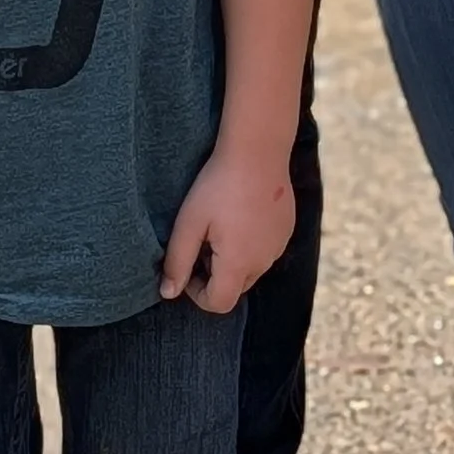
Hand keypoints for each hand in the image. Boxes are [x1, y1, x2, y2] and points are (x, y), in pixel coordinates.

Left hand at [160, 144, 296, 312]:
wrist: (258, 149)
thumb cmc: (218, 185)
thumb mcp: (189, 222)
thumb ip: (177, 262)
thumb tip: (168, 294)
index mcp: (238, 263)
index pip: (219, 303)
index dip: (197, 293)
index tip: (187, 266)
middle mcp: (264, 261)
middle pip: (236, 288)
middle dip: (214, 275)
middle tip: (200, 242)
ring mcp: (279, 245)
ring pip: (251, 269)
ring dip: (232, 260)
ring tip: (219, 226)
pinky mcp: (286, 230)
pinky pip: (265, 251)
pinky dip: (249, 244)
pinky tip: (239, 214)